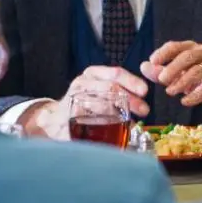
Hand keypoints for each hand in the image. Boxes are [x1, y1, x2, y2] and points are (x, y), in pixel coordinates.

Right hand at [22, 66, 149, 139]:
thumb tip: (144, 102)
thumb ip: (119, 92)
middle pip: (110, 88)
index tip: (145, 91)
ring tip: (132, 121)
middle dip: (130, 99)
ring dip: (120, 113)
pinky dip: (104, 124)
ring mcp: (74, 98)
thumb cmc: (85, 104)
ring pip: (102, 104)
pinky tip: (114, 129)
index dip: (132, 81)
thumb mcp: (100, 91)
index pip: (115, 73)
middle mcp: (82, 83)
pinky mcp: (69, 115)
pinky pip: (90, 119)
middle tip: (144, 110)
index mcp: (93, 74)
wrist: (56, 119)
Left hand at [140, 41, 201, 107]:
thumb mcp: (182, 74)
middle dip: (173, 68)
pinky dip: (195, 95)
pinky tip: (185, 101)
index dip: (163, 53)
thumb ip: (162, 71)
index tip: (152, 61)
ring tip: (171, 92)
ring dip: (181, 83)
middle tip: (161, 80)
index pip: (176, 45)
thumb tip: (143, 67)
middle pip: (187, 56)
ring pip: (197, 71)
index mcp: (193, 48)